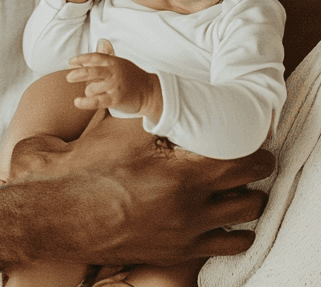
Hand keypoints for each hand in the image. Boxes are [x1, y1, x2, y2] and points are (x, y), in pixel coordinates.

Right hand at [7, 108, 273, 269]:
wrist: (62, 212)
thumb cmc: (93, 165)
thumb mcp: (128, 129)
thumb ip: (154, 106)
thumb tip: (149, 64)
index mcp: (183, 174)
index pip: (242, 160)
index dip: (256, 147)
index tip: (258, 139)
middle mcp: (191, 209)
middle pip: (251, 192)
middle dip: (258, 174)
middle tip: (256, 161)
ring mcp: (187, 236)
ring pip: (245, 222)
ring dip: (249, 203)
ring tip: (243, 189)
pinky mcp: (179, 255)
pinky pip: (228, 247)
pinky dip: (234, 232)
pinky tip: (227, 219)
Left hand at [67, 42, 162, 122]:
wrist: (149, 92)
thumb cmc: (132, 77)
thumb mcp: (121, 63)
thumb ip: (109, 55)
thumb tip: (101, 41)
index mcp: (114, 62)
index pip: (95, 57)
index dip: (82, 59)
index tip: (71, 62)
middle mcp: (114, 72)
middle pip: (91, 71)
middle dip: (78, 73)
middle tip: (68, 77)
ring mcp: (115, 86)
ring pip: (92, 88)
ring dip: (88, 90)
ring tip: (90, 92)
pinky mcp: (116, 99)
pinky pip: (96, 100)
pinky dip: (85, 102)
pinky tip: (77, 102)